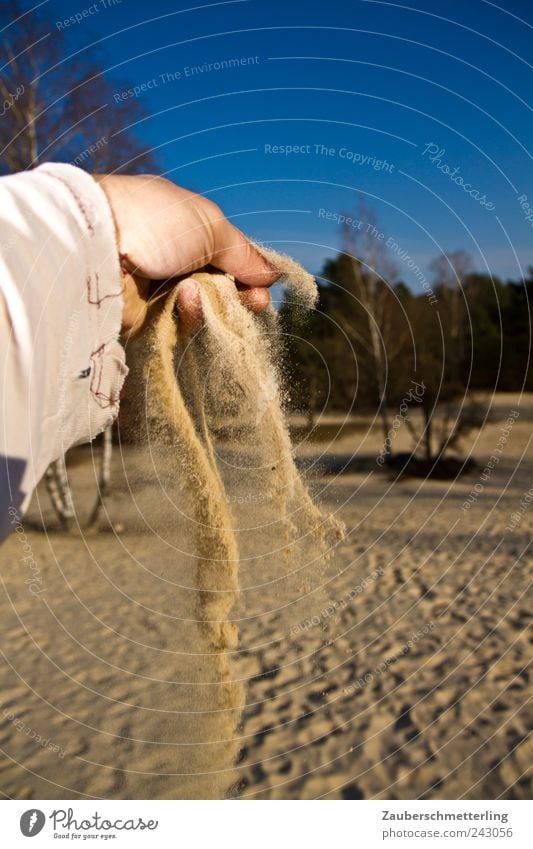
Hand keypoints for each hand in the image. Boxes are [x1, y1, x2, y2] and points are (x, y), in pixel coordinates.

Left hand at [93, 174, 279, 335]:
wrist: (97, 247)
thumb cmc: (155, 223)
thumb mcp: (210, 227)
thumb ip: (244, 254)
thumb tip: (273, 275)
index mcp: (189, 230)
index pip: (230, 258)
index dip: (249, 277)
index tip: (261, 292)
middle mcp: (176, 259)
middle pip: (220, 290)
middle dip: (237, 298)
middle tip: (250, 306)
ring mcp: (159, 290)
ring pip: (202, 312)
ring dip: (208, 306)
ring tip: (193, 294)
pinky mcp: (145, 318)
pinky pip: (179, 327)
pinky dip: (188, 318)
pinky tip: (181, 303)